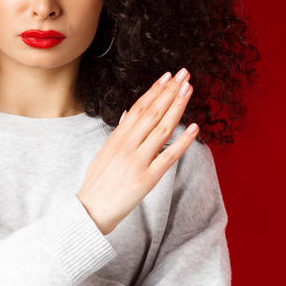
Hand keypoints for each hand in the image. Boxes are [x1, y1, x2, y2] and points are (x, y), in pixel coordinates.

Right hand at [76, 68, 199, 234]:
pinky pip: (169, 156)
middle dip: (170, 92)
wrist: (90, 211)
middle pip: (152, 113)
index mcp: (117, 138)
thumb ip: (118, 133)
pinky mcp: (147, 178)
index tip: (168, 76)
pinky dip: (183, 141)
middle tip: (184, 75)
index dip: (154, 90)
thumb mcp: (103, 153)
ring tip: (189, 91)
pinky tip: (195, 128)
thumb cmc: (97, 184)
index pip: (138, 107)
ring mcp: (138, 161)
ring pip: (162, 129)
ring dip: (177, 107)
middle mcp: (127, 146)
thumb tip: (127, 113)